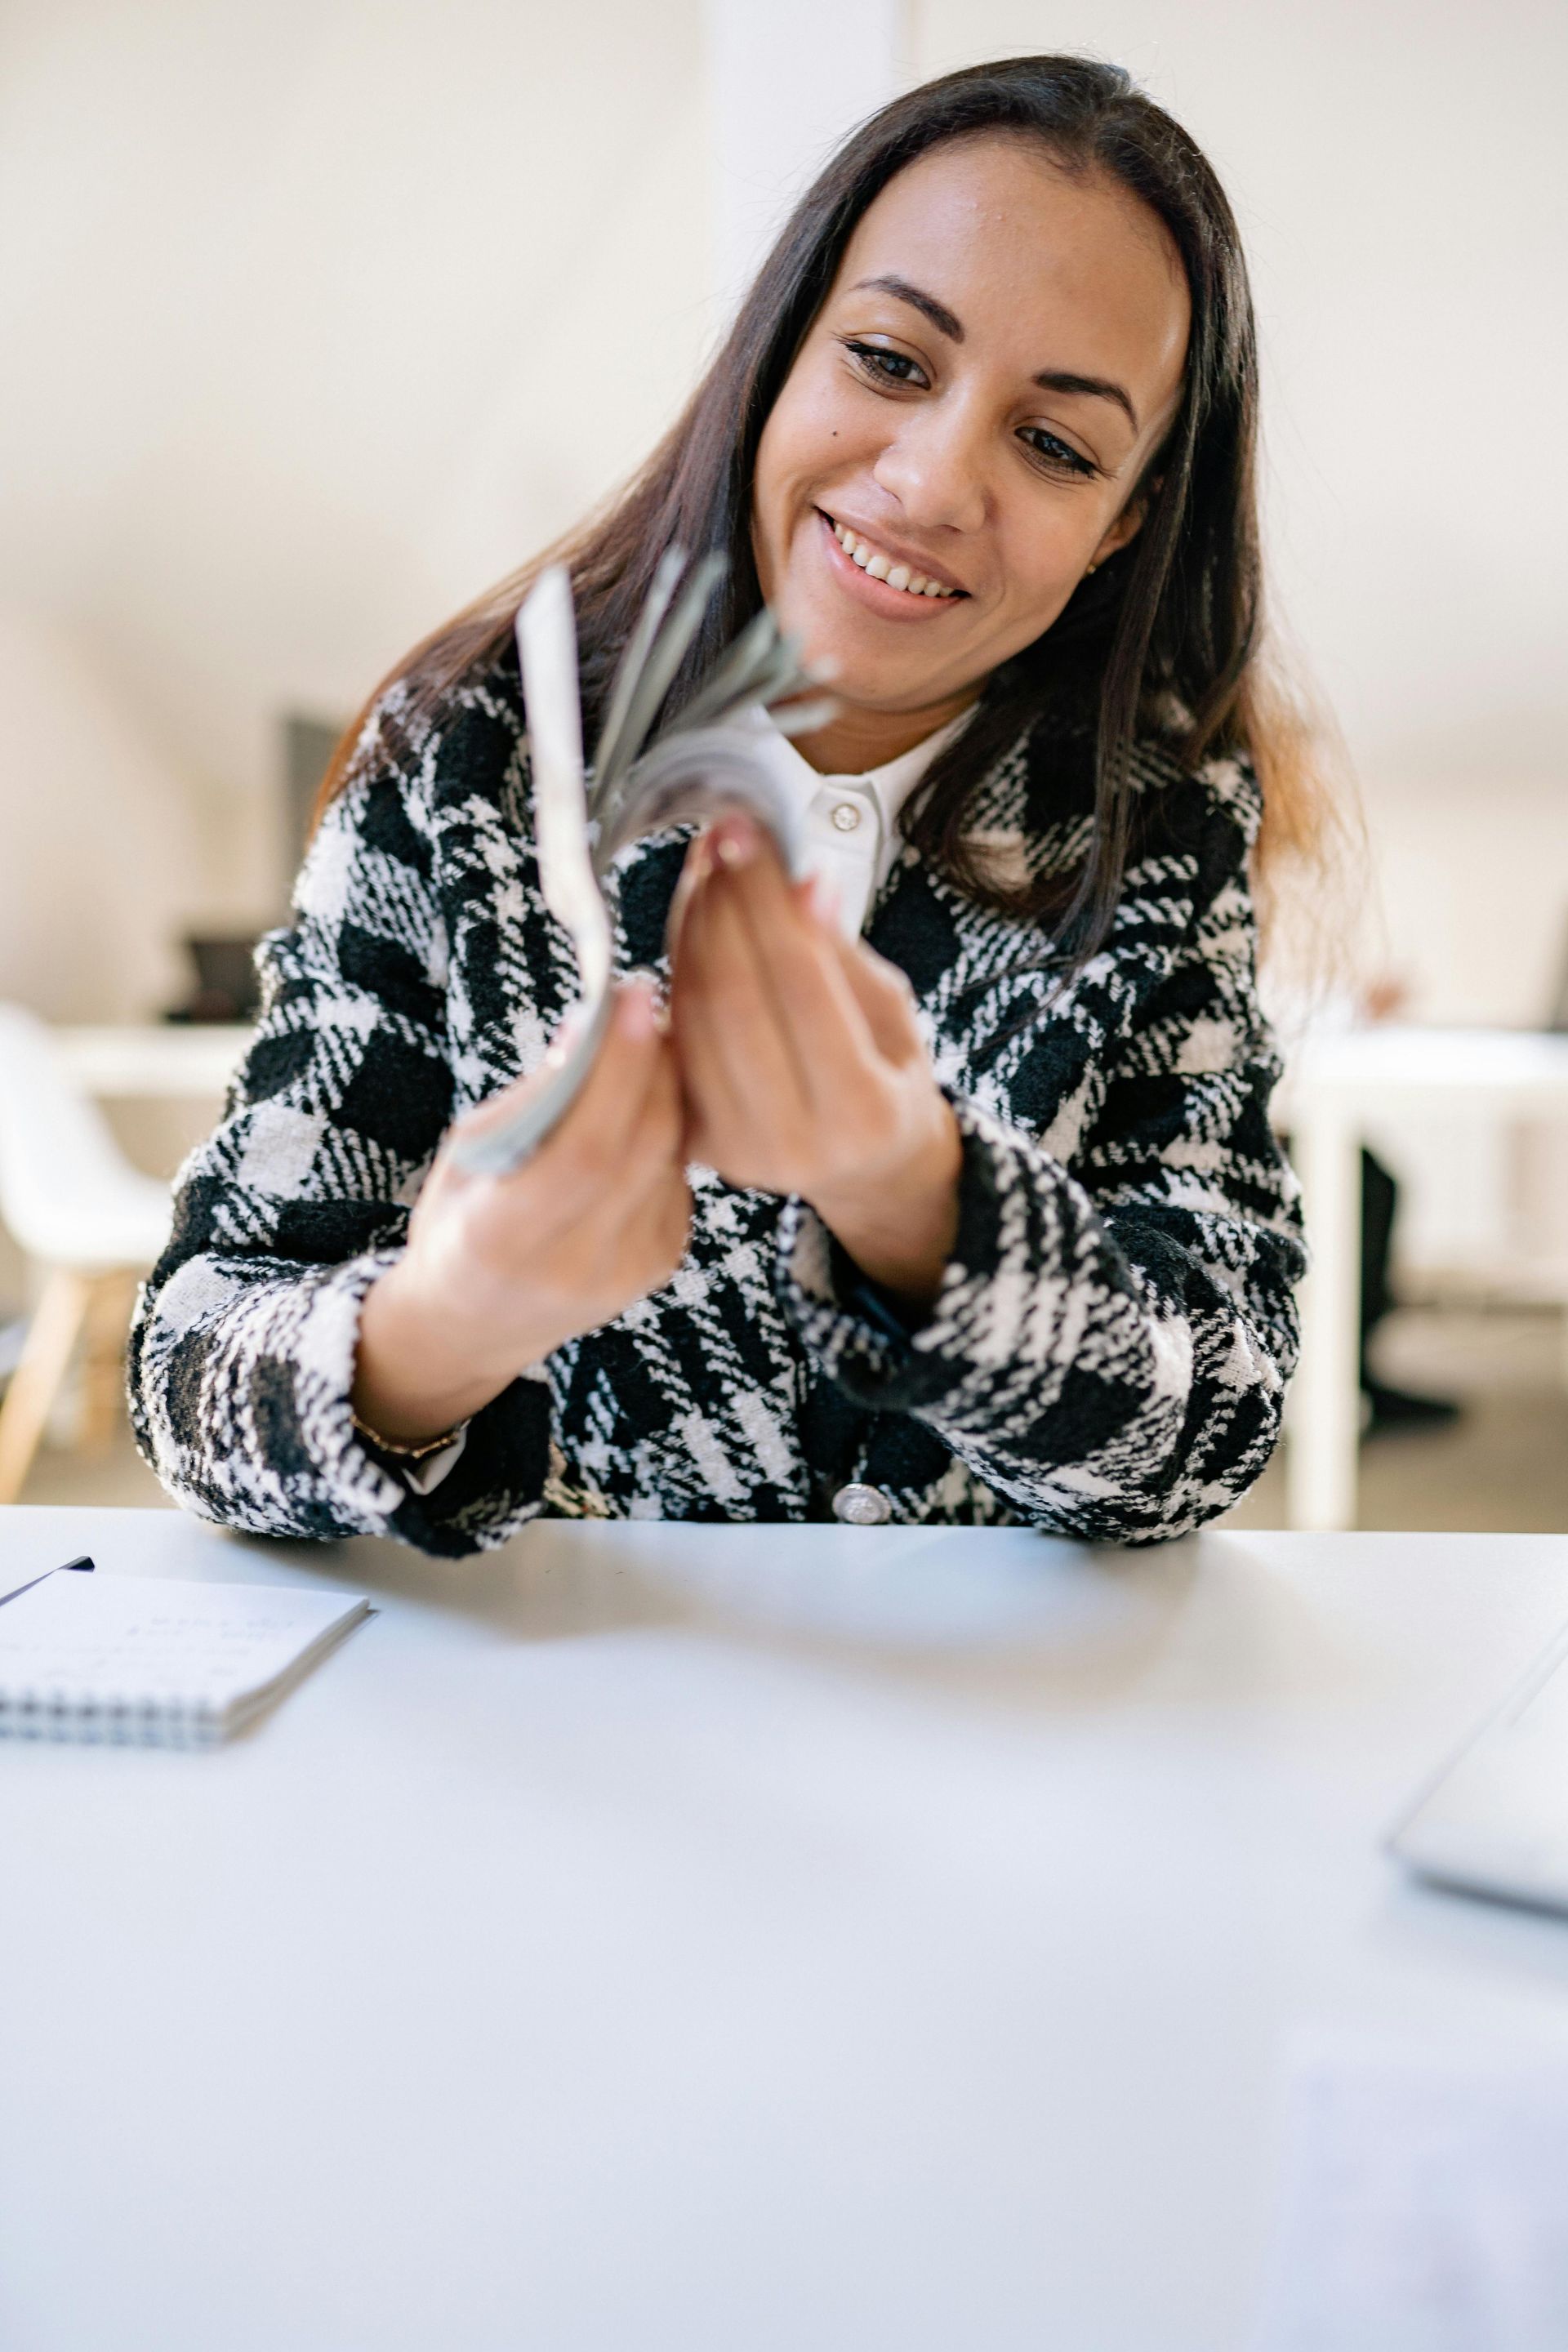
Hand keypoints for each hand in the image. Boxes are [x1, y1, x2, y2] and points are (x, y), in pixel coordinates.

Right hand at [353, 977, 689, 1442]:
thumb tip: (592, 1024)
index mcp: (504, 1239)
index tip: (633, 997)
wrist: (474, 1324)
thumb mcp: (468, 1155)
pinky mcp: (661, 1265)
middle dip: (652, 1062)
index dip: (618, 1068)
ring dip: (667, 1087)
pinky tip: (643, 1102)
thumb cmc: (459, 1222)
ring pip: (670, 1156)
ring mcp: (626, 1273)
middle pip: (642, 1146)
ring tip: (643, 1040)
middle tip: (647, 1001)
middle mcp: (574, 1265)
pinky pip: (678, 1176)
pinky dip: (667, 1127)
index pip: (585, 1149)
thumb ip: (533, 1099)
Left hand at [669, 814, 960, 1306]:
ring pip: (691, 1014)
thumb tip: (803, 883)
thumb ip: (841, 956)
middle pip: (732, 996)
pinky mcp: (694, 1142)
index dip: (766, 899)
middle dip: (720, 904)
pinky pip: (672, 1037)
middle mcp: (793, 1142)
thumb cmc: (887, 1078)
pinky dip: (675, 969)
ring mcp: (735, 1150)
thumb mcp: (891, 1013)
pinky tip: (692, 921)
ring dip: (690, 928)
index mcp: (862, 1111)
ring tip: (709, 871)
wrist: (866, 1165)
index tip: (748, 832)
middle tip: (721, 841)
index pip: (800, 982)